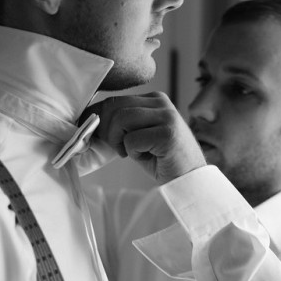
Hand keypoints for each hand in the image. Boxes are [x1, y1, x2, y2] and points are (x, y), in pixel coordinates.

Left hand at [90, 92, 205, 183]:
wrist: (190, 180)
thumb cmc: (162, 160)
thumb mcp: (140, 135)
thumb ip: (122, 122)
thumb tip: (90, 116)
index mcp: (155, 100)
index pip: (115, 100)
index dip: (99, 117)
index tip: (96, 134)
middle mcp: (162, 103)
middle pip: (115, 106)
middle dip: (107, 130)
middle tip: (118, 148)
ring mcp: (167, 117)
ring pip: (122, 119)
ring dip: (118, 141)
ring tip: (130, 152)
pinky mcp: (168, 134)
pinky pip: (132, 139)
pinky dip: (133, 152)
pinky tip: (148, 157)